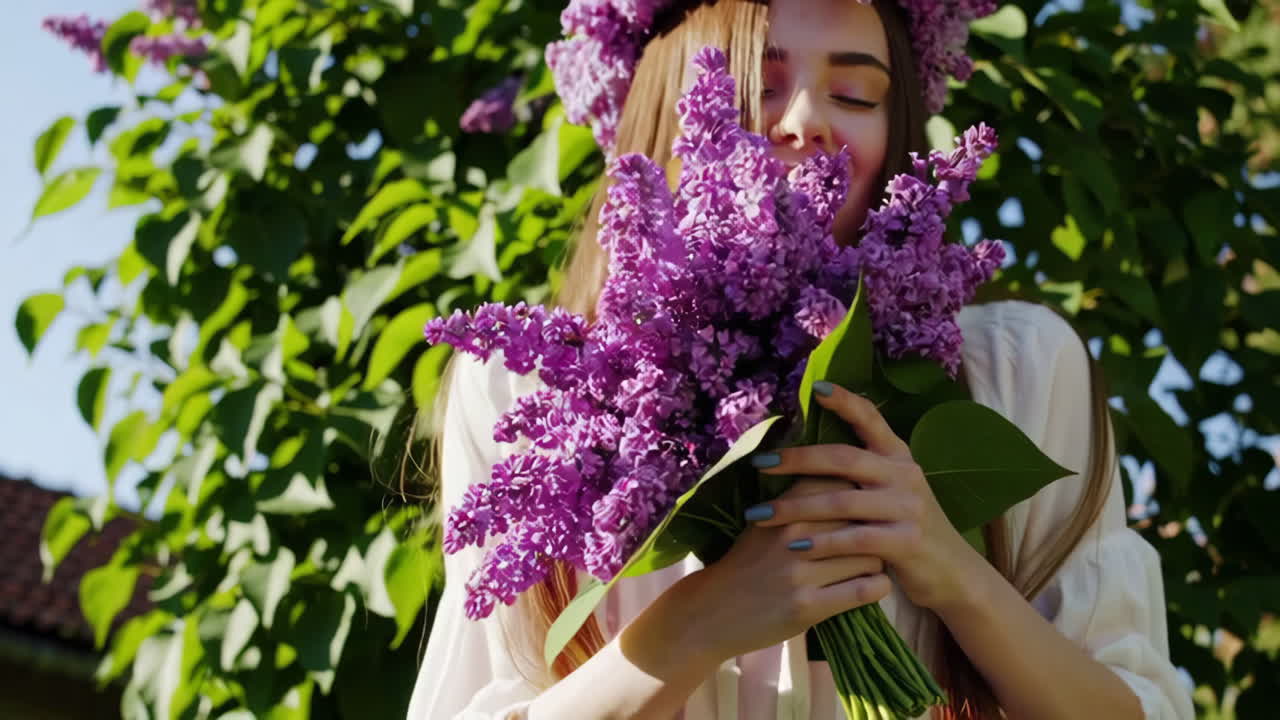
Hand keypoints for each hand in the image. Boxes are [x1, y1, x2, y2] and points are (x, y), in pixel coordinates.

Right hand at [671, 478, 890, 662]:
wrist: (713, 612)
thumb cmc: (747, 564)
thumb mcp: (765, 523)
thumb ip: (799, 501)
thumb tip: (846, 475)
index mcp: (784, 509)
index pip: (842, 484)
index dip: (860, 495)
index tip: (863, 508)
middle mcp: (793, 534)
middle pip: (863, 519)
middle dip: (874, 529)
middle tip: (875, 540)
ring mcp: (800, 572)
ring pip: (871, 556)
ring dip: (876, 562)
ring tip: (867, 567)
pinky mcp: (808, 606)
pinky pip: (865, 590)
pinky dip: (876, 587)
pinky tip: (869, 587)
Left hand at [745, 381, 977, 612]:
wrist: (953, 573)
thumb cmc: (907, 528)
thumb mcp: (893, 491)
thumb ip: (864, 471)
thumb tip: (809, 453)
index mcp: (899, 457)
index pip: (872, 419)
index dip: (845, 401)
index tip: (816, 389)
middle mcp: (905, 475)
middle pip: (844, 459)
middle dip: (797, 460)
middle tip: (759, 463)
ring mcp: (908, 508)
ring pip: (841, 501)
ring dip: (796, 507)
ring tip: (761, 514)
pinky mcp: (907, 542)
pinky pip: (855, 539)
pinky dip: (823, 542)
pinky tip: (796, 545)